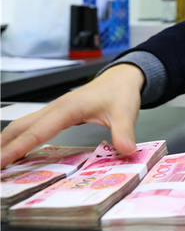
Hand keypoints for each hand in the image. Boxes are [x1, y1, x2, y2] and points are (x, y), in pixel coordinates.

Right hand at [1, 64, 143, 167]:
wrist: (122, 77)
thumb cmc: (120, 92)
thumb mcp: (125, 112)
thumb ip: (124, 132)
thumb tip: (126, 150)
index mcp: (67, 109)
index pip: (36, 132)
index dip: (16, 149)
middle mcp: (55, 109)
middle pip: (19, 128)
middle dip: (2, 146)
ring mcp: (53, 111)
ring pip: (21, 126)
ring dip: (6, 143)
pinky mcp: (56, 114)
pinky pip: (31, 127)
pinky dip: (18, 139)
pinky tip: (15, 152)